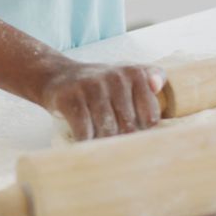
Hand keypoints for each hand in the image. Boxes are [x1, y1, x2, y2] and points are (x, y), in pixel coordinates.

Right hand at [38, 61, 165, 140]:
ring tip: (97, 135)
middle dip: (120, 138)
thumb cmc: (101, 85)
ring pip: (107, 132)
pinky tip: (83, 136)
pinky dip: (85, 140)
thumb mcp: (130, 76)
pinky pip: (85, 132)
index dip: (141, 130)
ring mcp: (92, 86)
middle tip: (111, 135)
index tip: (129, 127)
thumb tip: (157, 86)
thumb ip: (154, 77)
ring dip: (101, 141)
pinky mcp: (70, 98)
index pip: (150, 118)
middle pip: (129, 128)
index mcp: (135, 73)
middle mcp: (116, 77)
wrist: (58, 76)